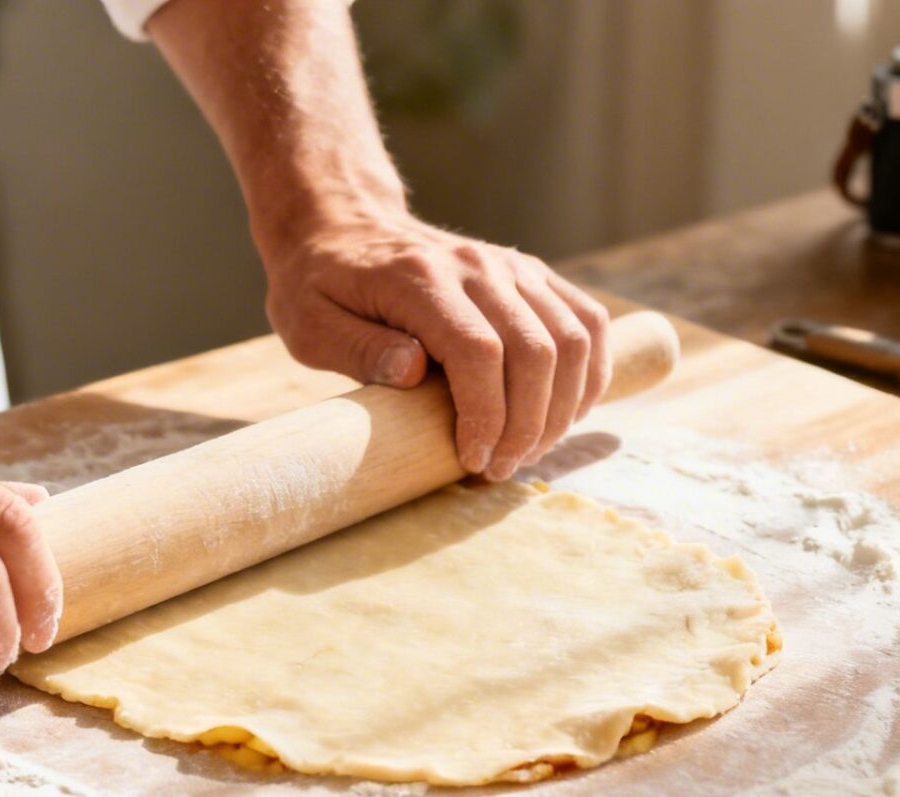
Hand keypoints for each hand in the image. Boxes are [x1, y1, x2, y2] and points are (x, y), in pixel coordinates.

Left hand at [259, 207, 610, 480]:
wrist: (345, 224)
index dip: (486, 414)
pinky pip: (588, 323)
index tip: (472, 459)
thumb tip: (413, 373)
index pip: (478, 350)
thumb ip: (358, 349)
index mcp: (421, 279)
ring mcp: (513, 267)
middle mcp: (478, 266)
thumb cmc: (322, 284)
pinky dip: (590, 374)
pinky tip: (567, 413)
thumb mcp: (309, 323)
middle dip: (527, 425)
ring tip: (527, 451)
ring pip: (573, 339)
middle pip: (537, 350)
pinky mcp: (533, 275)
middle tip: (499, 469)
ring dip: (562, 408)